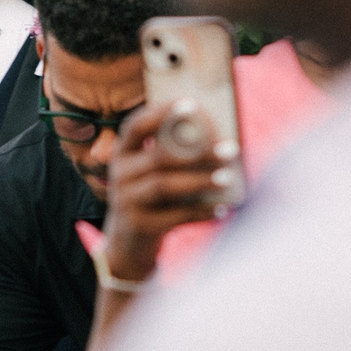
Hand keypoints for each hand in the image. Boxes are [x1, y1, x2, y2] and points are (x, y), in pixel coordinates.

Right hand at [102, 103, 237, 282]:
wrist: (128, 246)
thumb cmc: (151, 200)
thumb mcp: (151, 174)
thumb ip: (172, 155)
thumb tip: (219, 139)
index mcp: (122, 153)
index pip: (136, 126)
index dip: (161, 113)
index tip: (191, 105)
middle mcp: (120, 174)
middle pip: (159, 156)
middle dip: (198, 151)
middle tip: (230, 148)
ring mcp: (126, 201)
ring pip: (164, 185)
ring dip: (200, 180)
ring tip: (228, 178)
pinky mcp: (139, 225)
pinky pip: (174, 216)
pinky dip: (201, 212)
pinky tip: (221, 208)